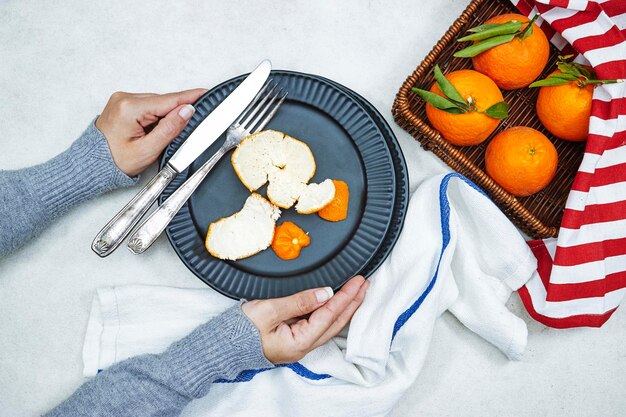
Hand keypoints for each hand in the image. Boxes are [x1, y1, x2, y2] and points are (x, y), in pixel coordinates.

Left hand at [96, 89, 206, 176]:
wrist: (92, 164)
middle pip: (164, 102)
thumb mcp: (147, 150)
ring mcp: (123, 99)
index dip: (190, 98)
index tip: (206, 93)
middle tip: (182, 132)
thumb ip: (170, 129)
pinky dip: (155, 118)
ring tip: (157, 137)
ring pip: (157, 105)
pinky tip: (151, 131)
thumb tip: (187, 111)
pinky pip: (148, 106)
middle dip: (176, 115)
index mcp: (130, 108)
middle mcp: (125, 99)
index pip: (169, 100)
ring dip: (164, 118)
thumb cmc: (114, 161)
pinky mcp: (124, 104)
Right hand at [242, 275, 368, 363]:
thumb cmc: (241, 329)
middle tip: (365, 284)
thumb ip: (299, 301)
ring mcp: (299, 344)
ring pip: (330, 325)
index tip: (358, 282)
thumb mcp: (269, 310)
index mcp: (298, 342)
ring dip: (345, 307)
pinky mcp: (294, 338)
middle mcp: (303, 346)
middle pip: (336, 323)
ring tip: (357, 291)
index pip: (329, 316)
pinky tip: (336, 302)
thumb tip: (325, 293)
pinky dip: (331, 312)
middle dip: (353, 303)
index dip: (346, 297)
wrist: (223, 344)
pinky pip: (320, 324)